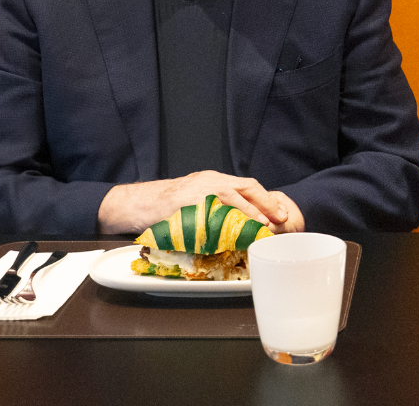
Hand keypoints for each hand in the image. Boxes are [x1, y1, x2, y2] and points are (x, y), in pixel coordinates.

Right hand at [98, 170, 305, 234]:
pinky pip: (207, 218)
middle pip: (243, 189)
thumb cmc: (169, 203)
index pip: (247, 185)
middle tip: (278, 221)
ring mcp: (196, 194)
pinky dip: (221, 228)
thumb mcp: (198, 195)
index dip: (266, 198)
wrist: (138, 203)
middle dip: (264, 205)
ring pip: (229, 200)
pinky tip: (231, 239)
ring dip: (247, 214)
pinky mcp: (183, 208)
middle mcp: (208, 183)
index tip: (281, 213)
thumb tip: (248, 222)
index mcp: (213, 180)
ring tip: (260, 229)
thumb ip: (220, 204)